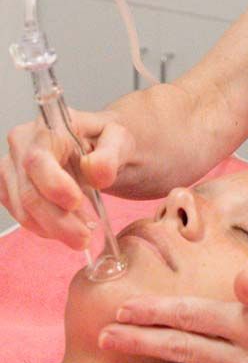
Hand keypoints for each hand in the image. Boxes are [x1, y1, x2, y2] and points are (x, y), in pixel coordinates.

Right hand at [0, 108, 134, 247]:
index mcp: (48, 124)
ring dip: (54, 228)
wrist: (98, 149)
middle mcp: (23, 142)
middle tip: (85, 238)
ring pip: (23, 210)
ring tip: (83, 233)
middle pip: (29, 192)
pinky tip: (68, 226)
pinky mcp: (10, 188)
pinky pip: (22, 216)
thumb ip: (110, 155)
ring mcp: (11, 166)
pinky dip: (46, 228)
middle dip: (58, 221)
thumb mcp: (120, 140)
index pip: (38, 159)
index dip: (54, 185)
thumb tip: (94, 171)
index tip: (77, 203)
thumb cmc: (107, 141)